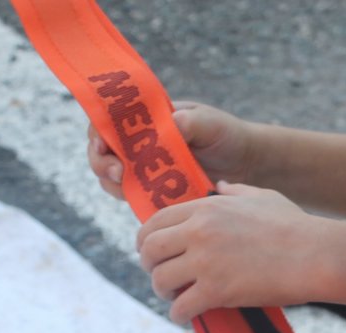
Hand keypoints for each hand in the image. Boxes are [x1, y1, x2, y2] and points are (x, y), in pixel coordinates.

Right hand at [87, 101, 254, 199]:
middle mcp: (140, 142)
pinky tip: (143, 202)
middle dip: (101, 162)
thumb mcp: (212, 124)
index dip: (98, 130)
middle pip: (103, 151)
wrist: (247, 168)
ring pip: (112, 177)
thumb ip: (191, 121)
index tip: (102, 144)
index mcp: (148, 118)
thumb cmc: (228, 136)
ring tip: (125, 186)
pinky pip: (133, 197)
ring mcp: (145, 168)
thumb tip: (170, 123)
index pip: (110, 119)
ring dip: (112, 183)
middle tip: (117, 172)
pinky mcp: (153, 191)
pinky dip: (132, 200)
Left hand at [137, 183, 337, 323]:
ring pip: (160, 280)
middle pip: (150, 249)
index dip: (147, 239)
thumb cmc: (295, 226)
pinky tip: (186, 316)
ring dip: (163, 292)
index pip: (156, 221)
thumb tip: (220, 186)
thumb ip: (235, 191)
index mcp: (206, 208)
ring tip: (175, 297)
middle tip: (162, 277)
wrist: (315, 255)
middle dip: (149, 265)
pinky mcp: (216, 291)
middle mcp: (199, 232)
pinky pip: (180, 307)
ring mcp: (205, 262)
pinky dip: (178, 315)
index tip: (153, 251)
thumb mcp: (263, 196)